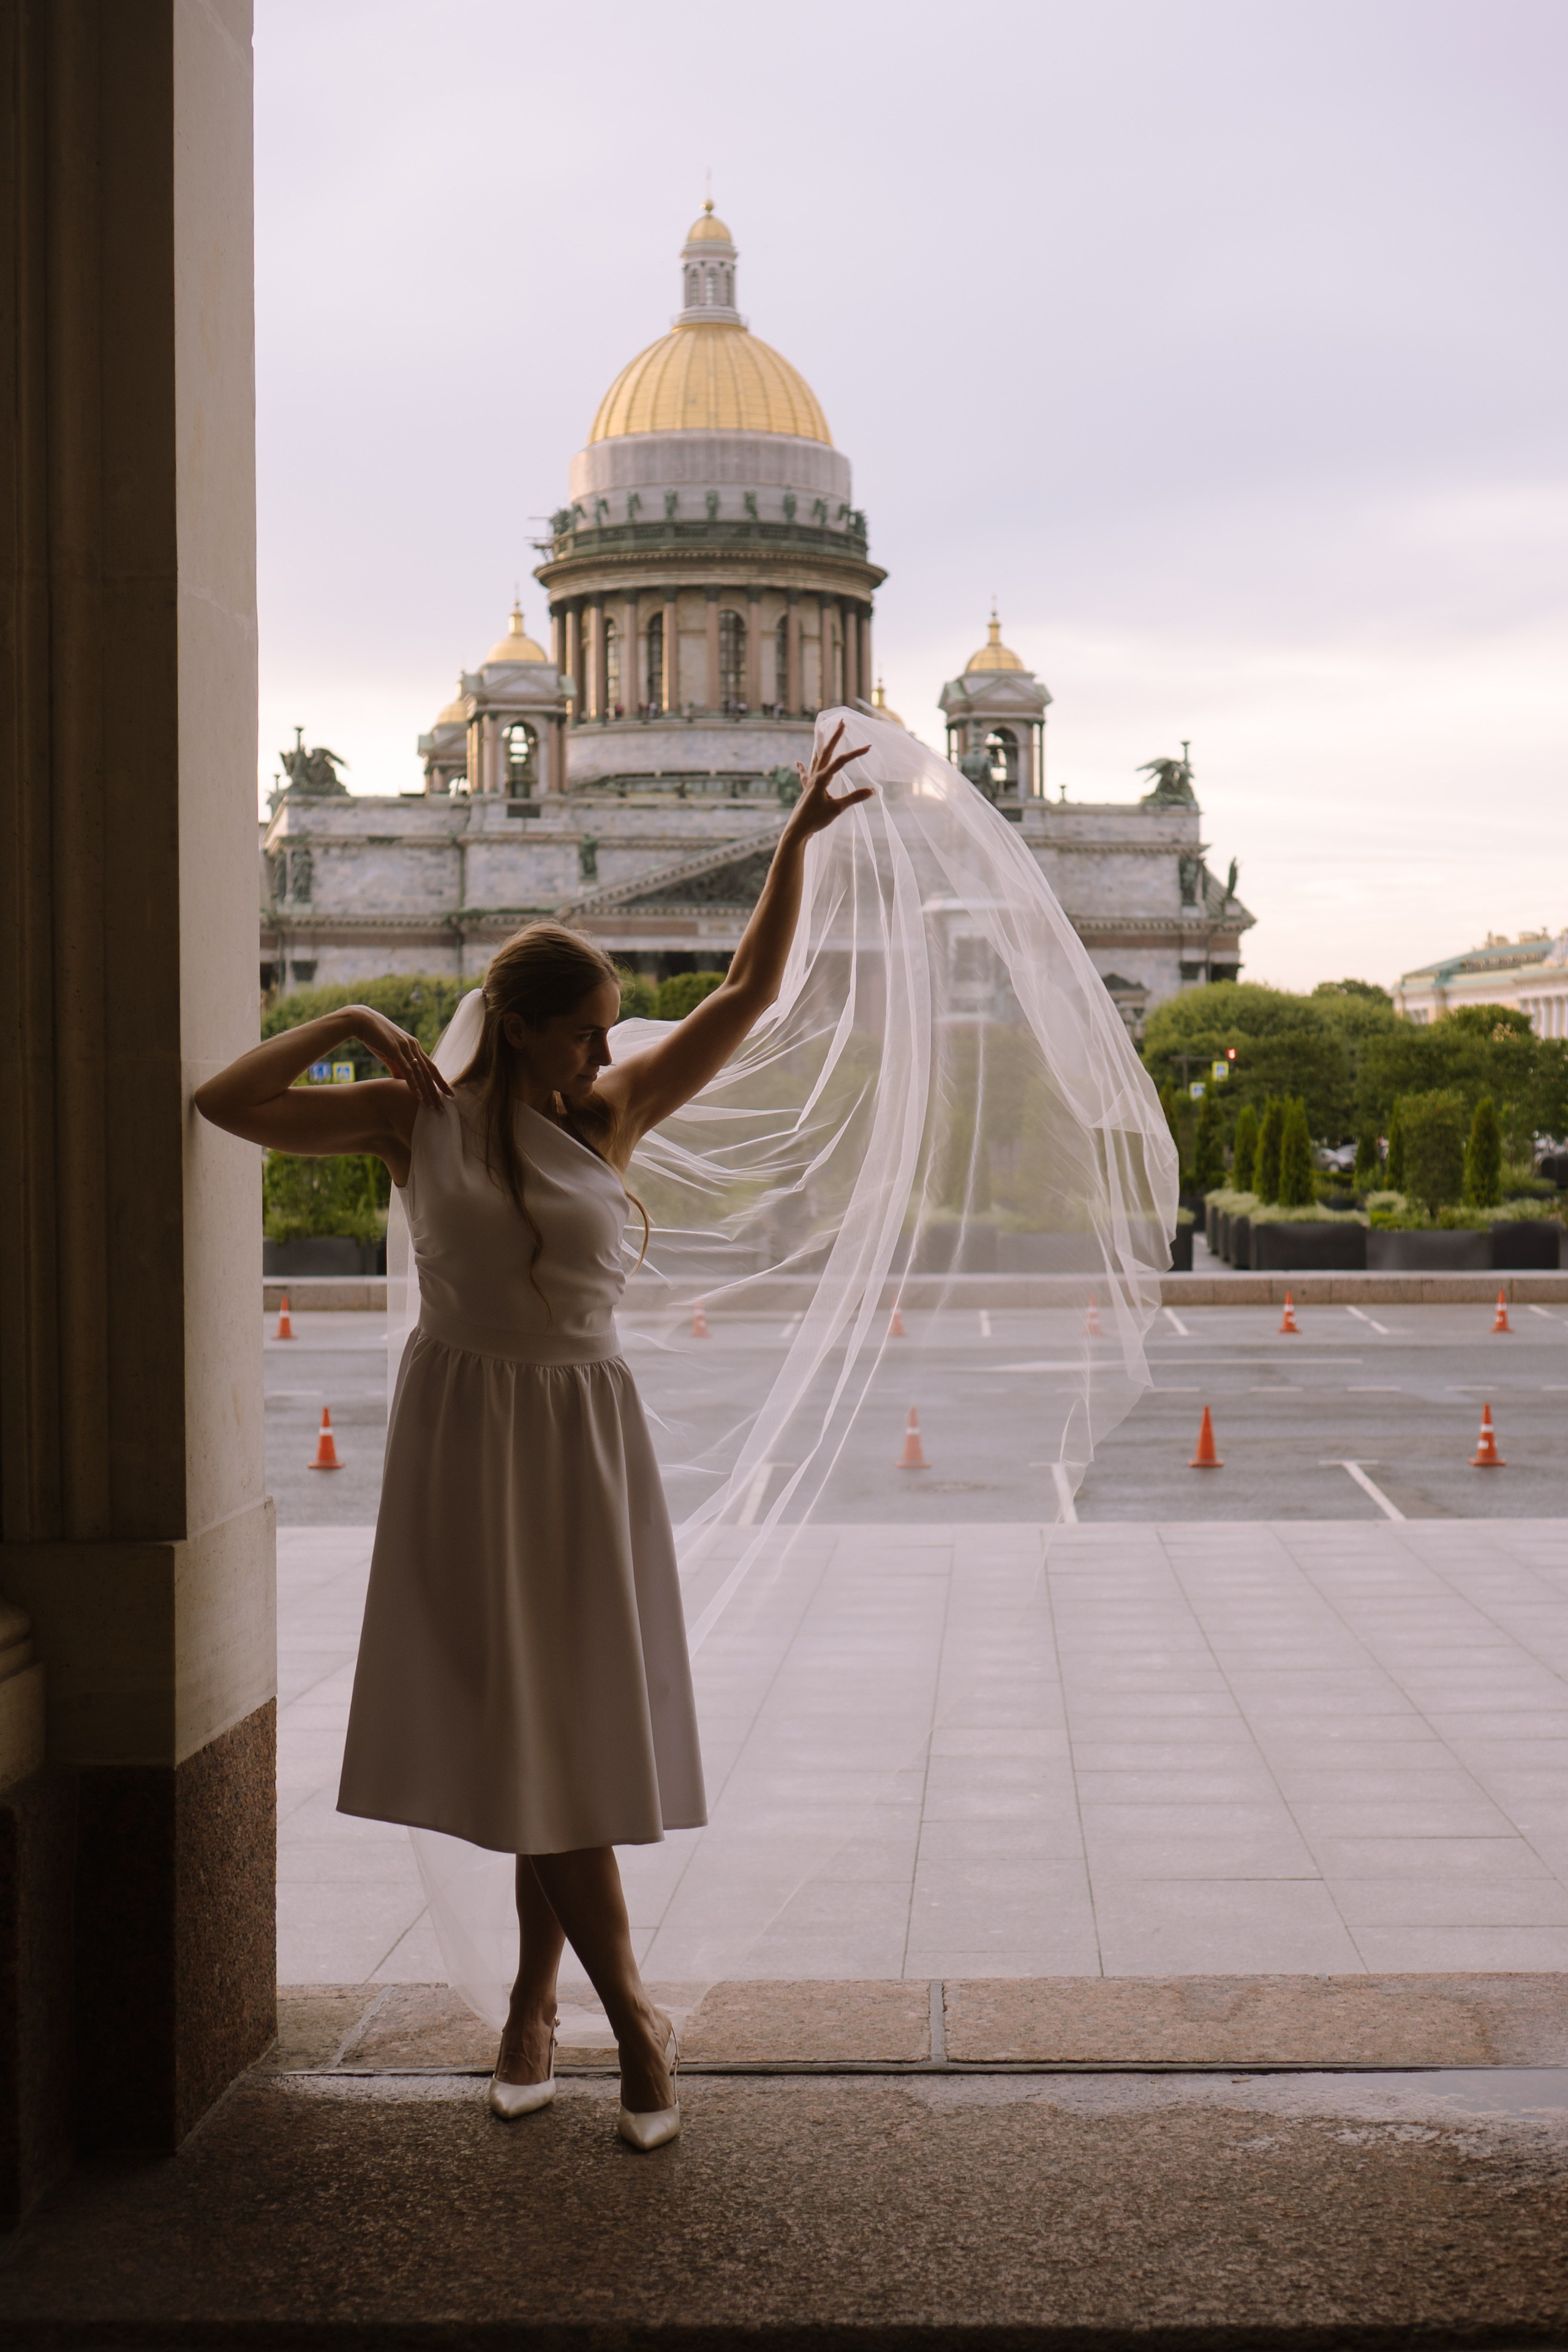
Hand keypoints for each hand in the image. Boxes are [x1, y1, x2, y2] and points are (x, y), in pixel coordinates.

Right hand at [347, 1007, 452, 1104]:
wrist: (362, 1021)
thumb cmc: (375, 1038)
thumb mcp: (390, 1054)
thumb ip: (397, 1068)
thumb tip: (402, 1082)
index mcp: (414, 1046)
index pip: (431, 1066)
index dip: (440, 1081)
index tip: (448, 1093)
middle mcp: (414, 1046)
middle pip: (429, 1071)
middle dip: (437, 1089)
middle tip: (442, 1106)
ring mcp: (405, 1047)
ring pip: (420, 1072)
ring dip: (427, 1090)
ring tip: (432, 1105)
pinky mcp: (395, 1049)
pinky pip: (407, 1069)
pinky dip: (413, 1083)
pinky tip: (418, 1095)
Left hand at [786, 720, 874, 839]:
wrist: (797, 830)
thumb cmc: (815, 820)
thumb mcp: (837, 809)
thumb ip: (854, 798)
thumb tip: (872, 791)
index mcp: (821, 779)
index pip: (841, 761)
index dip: (855, 753)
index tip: (869, 747)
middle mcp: (814, 776)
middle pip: (826, 752)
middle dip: (834, 737)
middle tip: (841, 722)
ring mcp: (809, 782)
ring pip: (816, 758)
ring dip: (820, 745)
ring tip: (820, 731)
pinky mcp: (806, 789)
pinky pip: (805, 774)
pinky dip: (802, 767)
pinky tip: (797, 762)